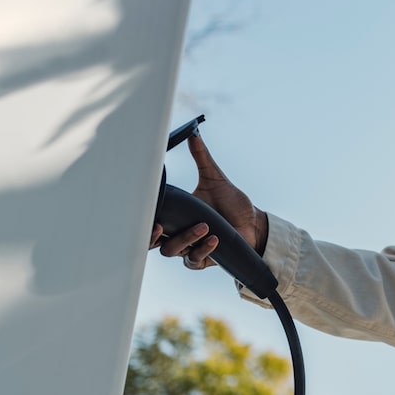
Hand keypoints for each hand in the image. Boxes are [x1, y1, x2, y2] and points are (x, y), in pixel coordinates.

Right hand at [148, 133, 269, 271]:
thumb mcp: (215, 179)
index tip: (143, 210)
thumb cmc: (231, 202)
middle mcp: (178, 233)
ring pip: (172, 251)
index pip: (150, 220)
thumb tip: (194, 134)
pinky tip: (214, 238)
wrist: (254, 222)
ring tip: (204, 226)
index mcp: (176, 215)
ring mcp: (189, 247)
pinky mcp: (204, 258)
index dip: (141, 219)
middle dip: (151, 237)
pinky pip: (194, 259)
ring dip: (186, 239)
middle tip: (160, 227)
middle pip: (152, 242)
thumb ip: (202, 158)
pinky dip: (202, 250)